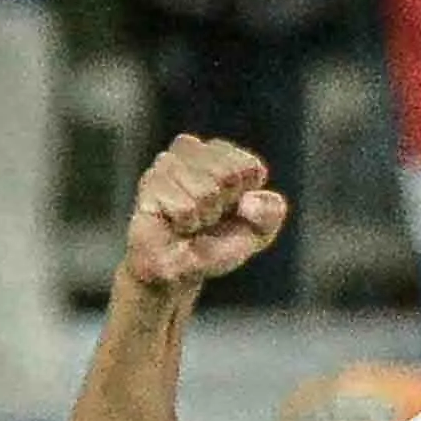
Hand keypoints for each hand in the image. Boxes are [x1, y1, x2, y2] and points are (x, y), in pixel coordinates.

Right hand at [121, 133, 289, 296]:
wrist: (177, 270)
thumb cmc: (215, 243)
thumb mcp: (258, 231)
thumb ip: (270, 212)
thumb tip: (248, 202)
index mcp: (222, 154)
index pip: (248, 166)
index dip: (244, 197)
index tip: (232, 209)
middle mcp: (192, 150)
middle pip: (227, 174)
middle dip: (223, 206)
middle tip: (208, 218)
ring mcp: (168, 163)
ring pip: (205, 191)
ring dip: (203, 216)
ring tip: (191, 222)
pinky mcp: (150, 183)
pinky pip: (185, 208)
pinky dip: (185, 224)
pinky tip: (175, 224)